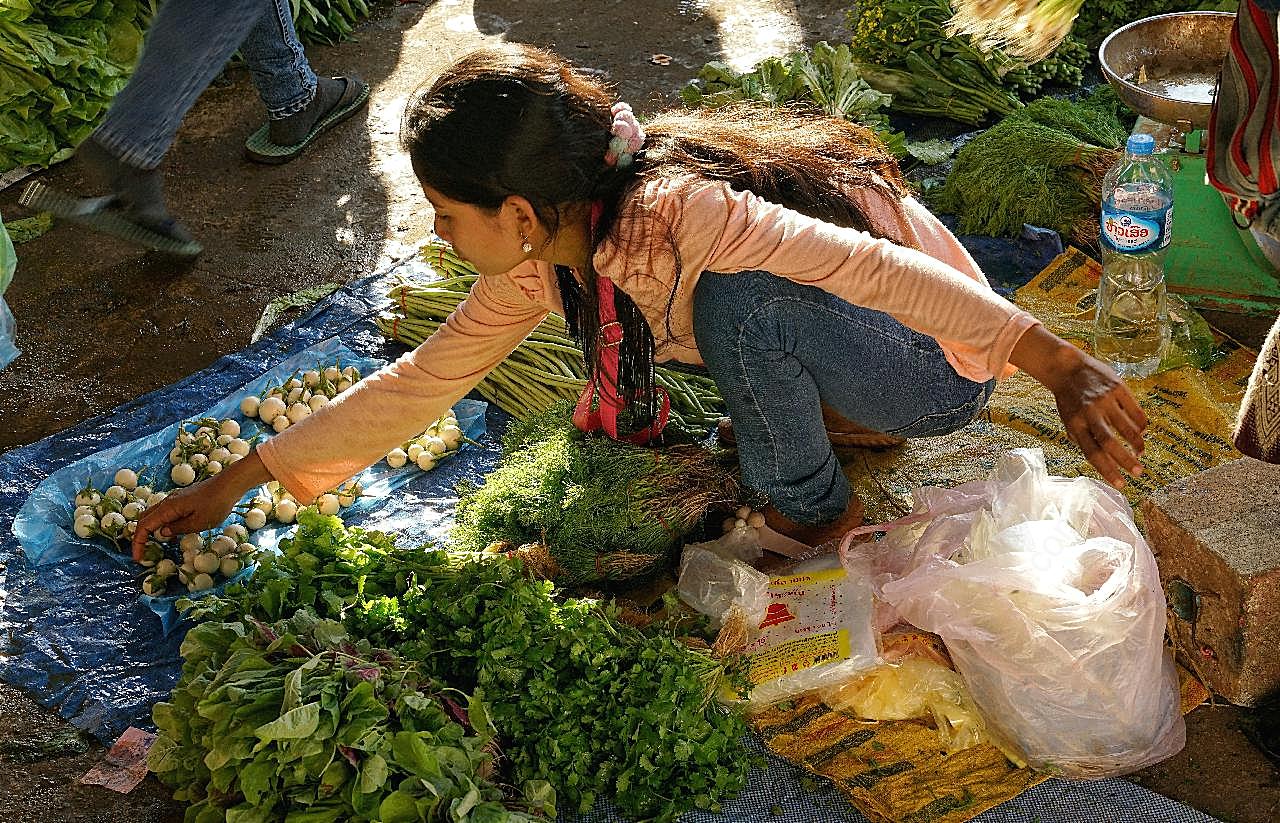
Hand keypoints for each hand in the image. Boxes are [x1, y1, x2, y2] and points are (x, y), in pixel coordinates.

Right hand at [132, 452, 271, 559]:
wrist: (230, 484)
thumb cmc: (217, 504)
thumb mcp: (198, 523)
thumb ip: (178, 529)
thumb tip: (162, 533)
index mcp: (168, 508)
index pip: (144, 526)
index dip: (138, 543)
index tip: (138, 558)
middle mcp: (167, 502)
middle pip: (144, 519)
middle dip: (140, 536)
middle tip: (143, 553)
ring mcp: (174, 499)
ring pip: (154, 515)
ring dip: (151, 530)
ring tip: (156, 546)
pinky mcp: (182, 499)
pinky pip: (165, 512)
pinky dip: (162, 523)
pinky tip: (172, 533)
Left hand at [1010, 325, 1147, 488]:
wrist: (1067, 367)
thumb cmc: (1069, 400)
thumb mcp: (1068, 420)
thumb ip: (1082, 438)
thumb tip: (1103, 459)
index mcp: (1075, 424)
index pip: (1092, 452)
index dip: (1107, 470)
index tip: (1121, 484)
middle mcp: (1090, 413)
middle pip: (1110, 442)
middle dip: (1125, 460)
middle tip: (1138, 473)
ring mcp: (1105, 399)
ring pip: (1126, 427)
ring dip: (1137, 444)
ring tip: (1140, 454)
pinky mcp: (1118, 387)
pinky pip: (1134, 410)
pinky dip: (1140, 424)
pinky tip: (1142, 432)